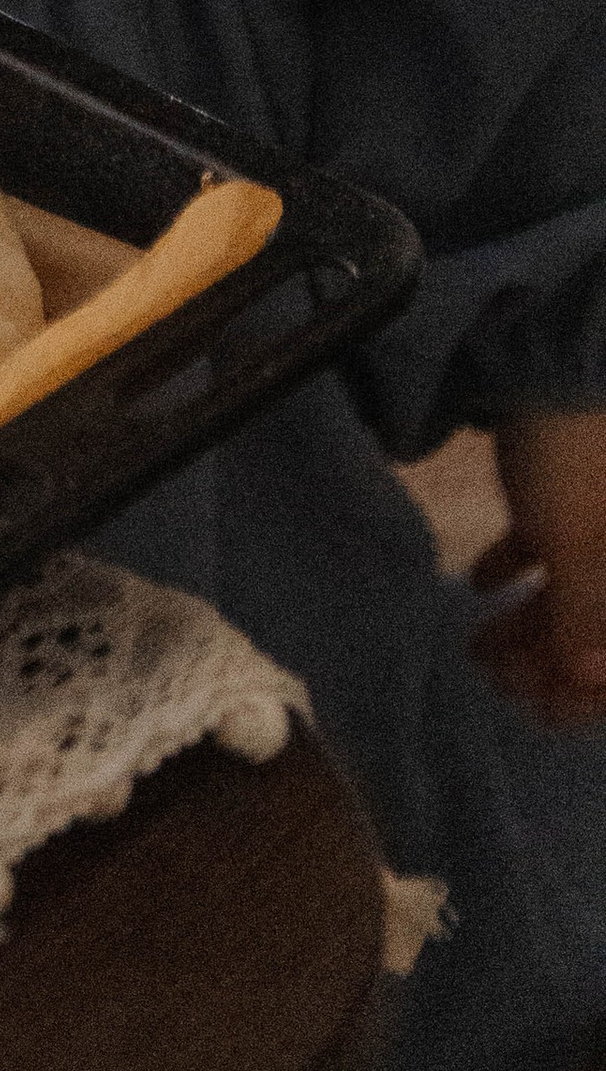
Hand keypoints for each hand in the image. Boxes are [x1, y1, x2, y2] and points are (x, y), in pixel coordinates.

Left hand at [470, 411, 605, 722]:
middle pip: (599, 628)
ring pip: (573, 590)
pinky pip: (549, 547)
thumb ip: (583, 625)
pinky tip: (476, 583)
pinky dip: (516, 569)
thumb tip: (586, 684)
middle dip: (550, 661)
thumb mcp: (580, 550)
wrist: (558, 357)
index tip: (542, 713)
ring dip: (527, 624)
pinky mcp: (566, 489)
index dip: (591, 693)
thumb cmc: (580, 463)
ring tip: (477, 647)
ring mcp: (602, 522)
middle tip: (497, 682)